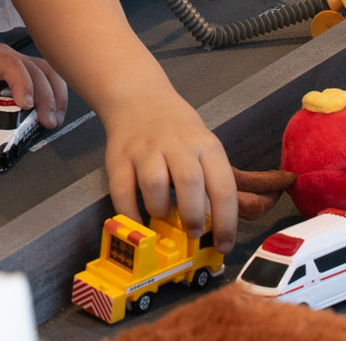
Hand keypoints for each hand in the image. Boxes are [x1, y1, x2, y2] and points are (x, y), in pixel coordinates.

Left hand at [0, 38, 68, 131]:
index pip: (12, 65)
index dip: (23, 84)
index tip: (26, 106)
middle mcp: (8, 55)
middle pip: (36, 70)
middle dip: (46, 97)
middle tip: (48, 122)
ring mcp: (18, 60)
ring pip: (47, 71)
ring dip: (56, 95)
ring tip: (55, 119)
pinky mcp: (23, 70)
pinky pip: (45, 76)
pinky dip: (54, 93)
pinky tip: (55, 110)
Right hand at [102, 90, 237, 253]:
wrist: (139, 98)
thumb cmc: (178, 130)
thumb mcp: (203, 147)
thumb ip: (209, 181)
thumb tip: (213, 226)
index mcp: (205, 145)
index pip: (223, 187)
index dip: (226, 222)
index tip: (224, 246)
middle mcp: (176, 145)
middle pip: (189, 183)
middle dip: (193, 216)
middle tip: (193, 233)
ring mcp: (145, 150)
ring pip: (154, 184)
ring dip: (161, 211)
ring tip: (164, 218)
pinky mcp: (119, 158)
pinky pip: (122, 191)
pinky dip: (130, 213)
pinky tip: (139, 222)